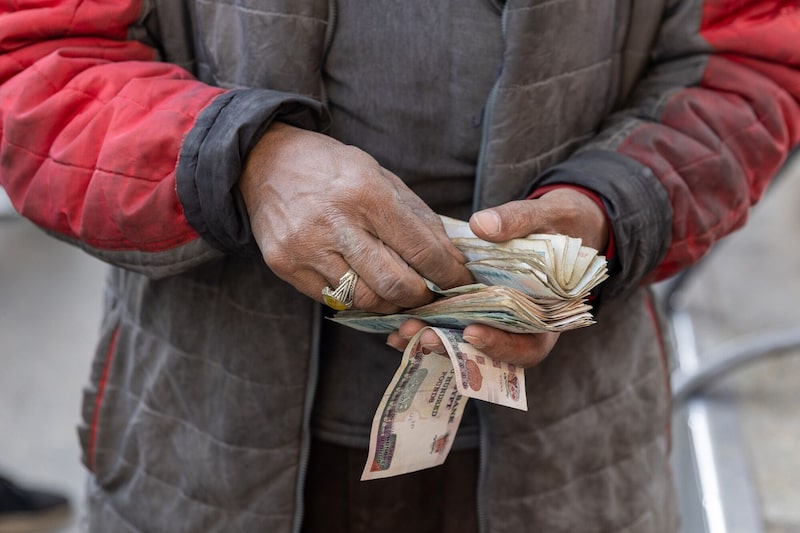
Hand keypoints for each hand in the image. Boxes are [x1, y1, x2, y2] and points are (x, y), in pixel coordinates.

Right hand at [239, 122, 472, 312]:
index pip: (421, 249)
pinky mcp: (285, 266)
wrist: (266, 163)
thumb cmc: (333, 169)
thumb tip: (453, 259)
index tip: (461, 282)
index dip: (449, 274)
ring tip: (398, 292)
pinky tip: (365, 285)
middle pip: (395, 284)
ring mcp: (306, 247)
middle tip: (430, 293)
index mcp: (366, 193)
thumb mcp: (381, 177)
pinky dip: (357, 299)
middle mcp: (335, 222)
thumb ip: (419, 218)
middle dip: (422, 296)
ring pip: (365, 299)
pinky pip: (334, 300)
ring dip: (391, 302)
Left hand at [386, 188, 607, 366]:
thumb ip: (520, 220)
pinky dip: (429, 325)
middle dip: (454, 347)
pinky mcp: (478, 310)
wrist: (560, 226)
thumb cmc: (563, 224)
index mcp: (550, 316)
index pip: (529, 347)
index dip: (501, 346)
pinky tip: (398, 321)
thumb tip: (482, 224)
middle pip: (489, 353)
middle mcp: (523, 327)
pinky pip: (454, 325)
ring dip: (434, 340)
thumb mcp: (550, 216)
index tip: (471, 333)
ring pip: (465, 344)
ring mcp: (498, 322)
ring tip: (402, 331)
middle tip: (422, 336)